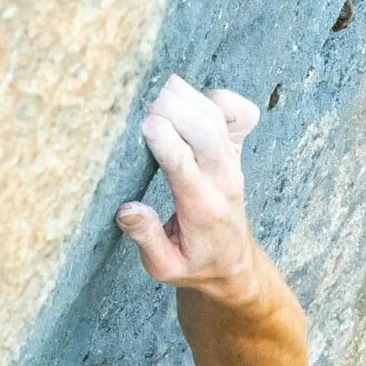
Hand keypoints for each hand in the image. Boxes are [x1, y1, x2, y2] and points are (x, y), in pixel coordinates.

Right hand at [117, 75, 260, 296]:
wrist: (233, 264)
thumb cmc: (194, 264)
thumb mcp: (164, 267)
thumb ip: (146, 238)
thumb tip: (127, 209)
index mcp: (202, 208)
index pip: (182, 162)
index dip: (162, 137)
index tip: (141, 127)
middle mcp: (223, 179)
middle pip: (203, 127)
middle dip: (171, 110)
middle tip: (144, 113)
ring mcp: (234, 161)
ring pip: (216, 112)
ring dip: (186, 98)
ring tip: (157, 101)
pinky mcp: (238, 149)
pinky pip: (238, 111)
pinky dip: (215, 98)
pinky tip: (191, 106)